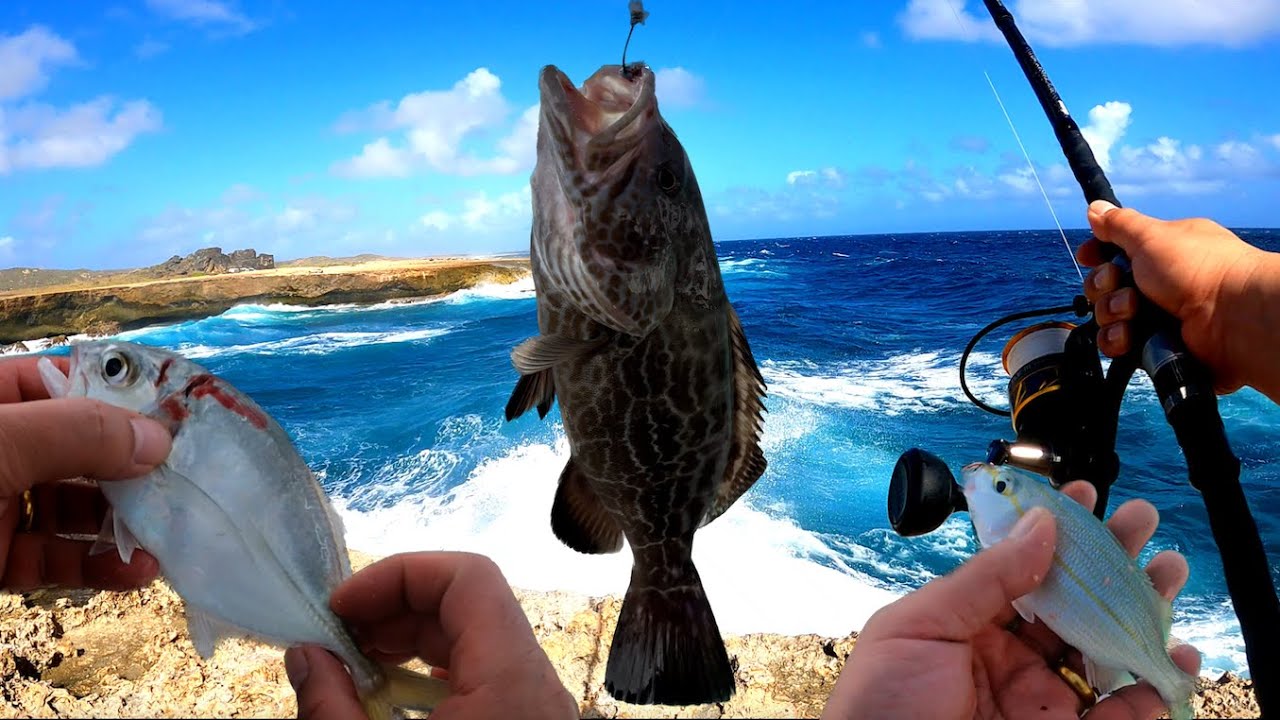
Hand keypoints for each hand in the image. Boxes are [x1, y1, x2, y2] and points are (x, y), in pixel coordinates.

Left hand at [0, 355, 171, 590]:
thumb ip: (76, 434)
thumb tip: (156, 440)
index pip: (62, 380)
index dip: (119, 394)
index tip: (179, 415)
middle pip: (78, 447)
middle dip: (133, 465)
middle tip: (187, 478)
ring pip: (73, 507)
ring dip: (123, 522)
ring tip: (171, 530)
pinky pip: (54, 558)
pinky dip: (97, 566)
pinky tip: (137, 572)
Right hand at [285, 551, 577, 719]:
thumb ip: (333, 707)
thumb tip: (306, 655)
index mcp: (514, 678)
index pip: (468, 576)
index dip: (398, 574)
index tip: (340, 605)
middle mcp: (538, 685)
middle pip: (470, 607)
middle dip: (395, 608)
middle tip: (334, 635)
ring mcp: (536, 708)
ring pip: (476, 644)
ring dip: (410, 642)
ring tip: (351, 665)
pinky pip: (483, 680)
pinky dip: (433, 677)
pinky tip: (387, 698)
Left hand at [824, 481, 1199, 719]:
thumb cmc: (879, 707)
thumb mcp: (918, 628)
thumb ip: (983, 579)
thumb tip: (1039, 524)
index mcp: (967, 623)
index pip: (1021, 568)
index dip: (1056, 532)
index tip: (1087, 495)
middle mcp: (1008, 657)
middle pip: (1072, 602)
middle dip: (1110, 561)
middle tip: (1142, 522)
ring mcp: (1039, 700)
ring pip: (1104, 649)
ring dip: (1141, 611)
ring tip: (1171, 573)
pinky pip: (1120, 713)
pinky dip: (1154, 687)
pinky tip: (1174, 656)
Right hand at [1077, 200, 1279, 400]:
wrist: (1232, 317)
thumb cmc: (1197, 268)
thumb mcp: (1152, 236)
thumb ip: (1119, 224)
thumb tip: (1095, 208)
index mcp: (1161, 253)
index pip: (1115, 253)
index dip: (1098, 256)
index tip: (1089, 256)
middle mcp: (1158, 284)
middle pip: (1105, 285)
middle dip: (1104, 285)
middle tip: (1120, 284)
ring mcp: (1155, 316)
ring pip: (1108, 316)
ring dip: (1112, 312)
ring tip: (1132, 312)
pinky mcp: (1153, 346)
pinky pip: (1117, 344)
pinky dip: (1117, 340)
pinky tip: (1129, 336)